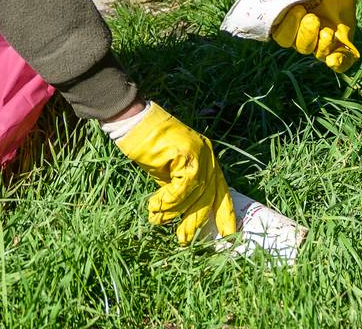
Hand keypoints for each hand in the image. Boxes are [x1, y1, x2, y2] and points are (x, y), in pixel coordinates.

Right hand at [109, 102, 239, 244]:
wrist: (134, 121)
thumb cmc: (148, 146)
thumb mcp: (169, 171)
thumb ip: (180, 187)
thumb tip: (183, 212)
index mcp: (208, 159)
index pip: (221, 190)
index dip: (224, 213)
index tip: (227, 233)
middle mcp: (208, 157)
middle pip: (209, 196)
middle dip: (196, 220)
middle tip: (186, 240)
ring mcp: (199, 155)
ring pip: (194, 194)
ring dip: (176, 213)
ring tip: (160, 222)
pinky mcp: (186, 155)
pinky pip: (181, 188)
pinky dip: (167, 201)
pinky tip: (155, 209)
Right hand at [264, 0, 360, 71]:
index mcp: (285, 20)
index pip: (281, 34)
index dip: (287, 27)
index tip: (296, 8)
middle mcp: (302, 32)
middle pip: (298, 45)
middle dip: (304, 34)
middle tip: (312, 17)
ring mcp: (322, 36)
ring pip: (316, 52)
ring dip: (320, 45)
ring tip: (327, 31)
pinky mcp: (342, 38)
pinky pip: (340, 60)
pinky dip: (338, 63)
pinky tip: (334, 59)